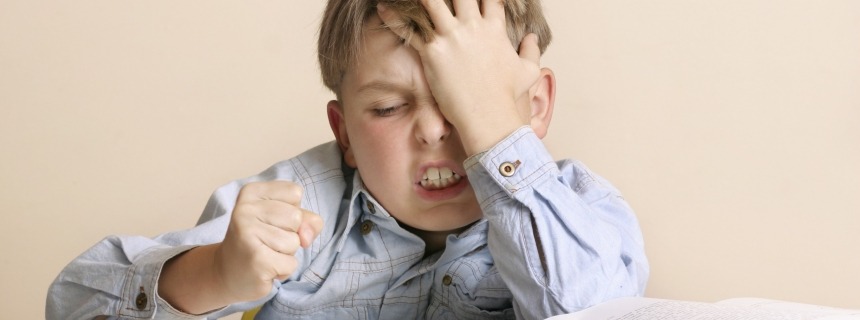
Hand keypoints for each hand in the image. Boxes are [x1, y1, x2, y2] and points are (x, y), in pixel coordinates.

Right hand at [215, 181, 323, 301]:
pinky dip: (283, 270)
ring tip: (265, 253)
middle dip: (290, 234)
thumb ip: (305, 219)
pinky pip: (291, 264)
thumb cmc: (260, 242)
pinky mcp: (256, 259)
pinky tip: (264, 267)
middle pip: (296, 217)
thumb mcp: (283, 220)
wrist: (227, 273)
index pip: (295, 192)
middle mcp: (245, 209)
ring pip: (295, 241)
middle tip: (266, 241)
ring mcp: (248, 233)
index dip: (292, 210)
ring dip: (286, 253)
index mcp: (251, 192)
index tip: (270, 221)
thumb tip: (306, 237)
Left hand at [377, 0, 541, 153]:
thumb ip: (531, 51)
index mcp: (494, 29)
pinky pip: (410, 30)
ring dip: (423, 0)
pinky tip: (383, 8)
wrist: (490, 118)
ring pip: (432, 3)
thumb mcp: (528, 72)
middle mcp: (473, 28)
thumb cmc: (508, 97)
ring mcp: (452, 38)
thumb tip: (532, 37)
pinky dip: (395, 18)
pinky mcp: (433, 52)